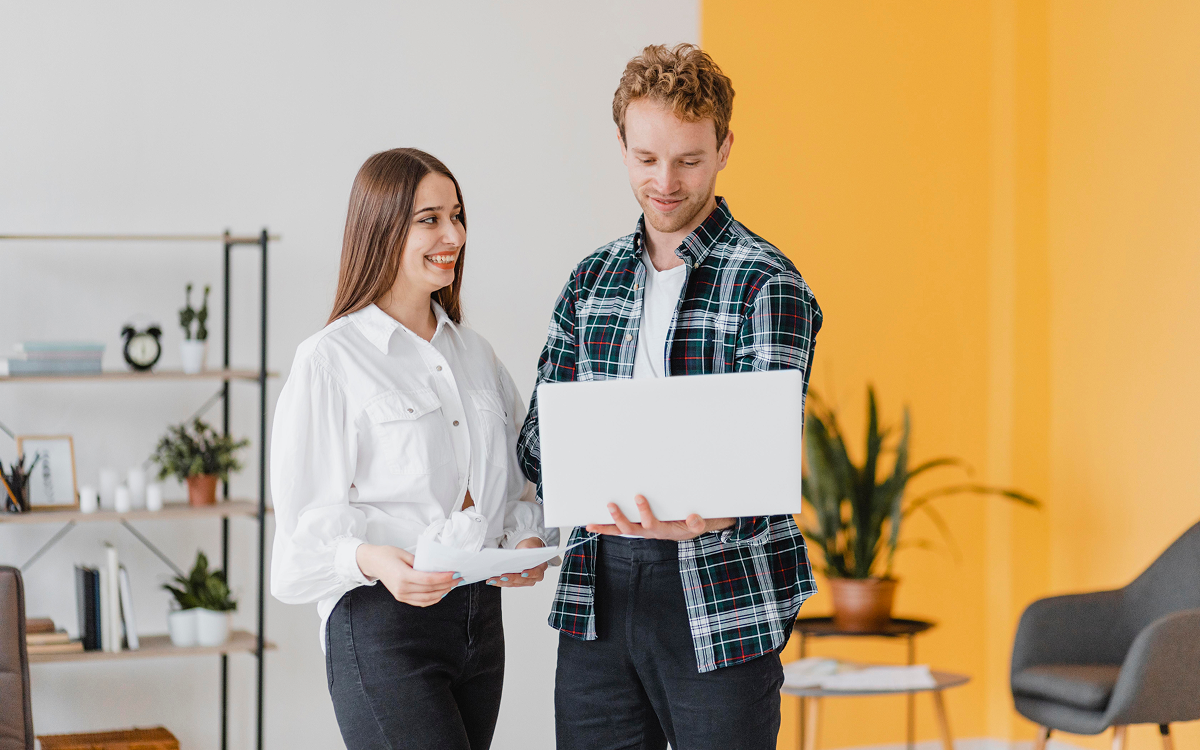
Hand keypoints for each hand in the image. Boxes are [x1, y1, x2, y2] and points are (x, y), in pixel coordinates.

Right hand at [355, 543, 457, 605]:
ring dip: (442, 593)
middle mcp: (402, 589)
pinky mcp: (401, 598)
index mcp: (403, 576)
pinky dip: (433, 599)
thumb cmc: (387, 555)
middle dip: (447, 585)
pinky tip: (441, 592)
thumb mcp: (405, 554)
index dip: (444, 578)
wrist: (372, 562)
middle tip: (458, 578)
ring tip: (452, 585)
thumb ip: (420, 563)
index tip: (455, 573)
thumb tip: (437, 568)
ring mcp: (401, 595)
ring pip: (427, 599)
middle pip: (430, 590)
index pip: (429, 580)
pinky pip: (421, 602)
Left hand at [486, 536, 548, 587]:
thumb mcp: (531, 543)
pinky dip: (501, 582)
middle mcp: (535, 576)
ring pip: (515, 584)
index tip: (522, 573)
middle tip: (502, 577)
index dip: (530, 574)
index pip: (537, 572)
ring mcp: (526, 580)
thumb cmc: (531, 546)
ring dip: (503, 583)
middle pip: (524, 580)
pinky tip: (493, 580)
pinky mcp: (518, 581)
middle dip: (512, 579)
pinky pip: (510, 584)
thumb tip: (525, 549)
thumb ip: (530, 546)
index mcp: (541, 567)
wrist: (528, 549)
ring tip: (493, 579)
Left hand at [585, 495, 733, 540]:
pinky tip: (592, 525)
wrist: (689, 527)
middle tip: (611, 505)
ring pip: (621, 531)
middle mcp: (648, 531)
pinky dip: (605, 528)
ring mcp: (641, 530)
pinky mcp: (636, 527)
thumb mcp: (698, 524)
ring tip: (592, 523)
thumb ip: (697, 523)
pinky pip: (618, 529)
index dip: (644, 512)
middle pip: (630, 529)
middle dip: (619, 518)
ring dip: (606, 527)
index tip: (638, 497)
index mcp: (662, 530)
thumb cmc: (691, 523)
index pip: (651, 522)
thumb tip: (693, 518)